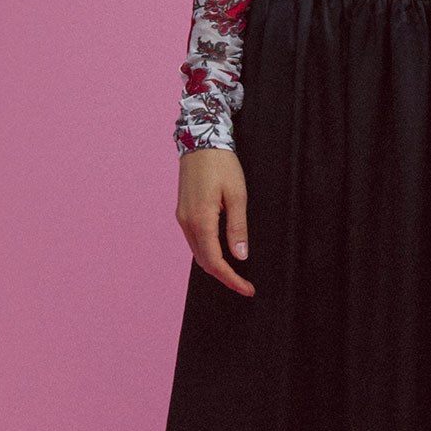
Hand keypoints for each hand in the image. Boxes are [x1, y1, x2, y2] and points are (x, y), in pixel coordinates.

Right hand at [177, 146, 253, 294]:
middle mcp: (187, 222)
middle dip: (224, 277)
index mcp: (201, 220)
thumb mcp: (237, 195)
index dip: (231, 279)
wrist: (200, 141)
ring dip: (215, 266)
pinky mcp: (183, 212)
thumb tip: (240, 257)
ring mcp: (182, 217)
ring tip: (237, 273)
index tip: (247, 289)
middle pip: (204, 262)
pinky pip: (195, 241)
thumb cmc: (222, 164)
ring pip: (198, 253)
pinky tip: (223, 253)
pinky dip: (208, 252)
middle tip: (245, 285)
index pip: (215, 261)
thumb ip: (237, 228)